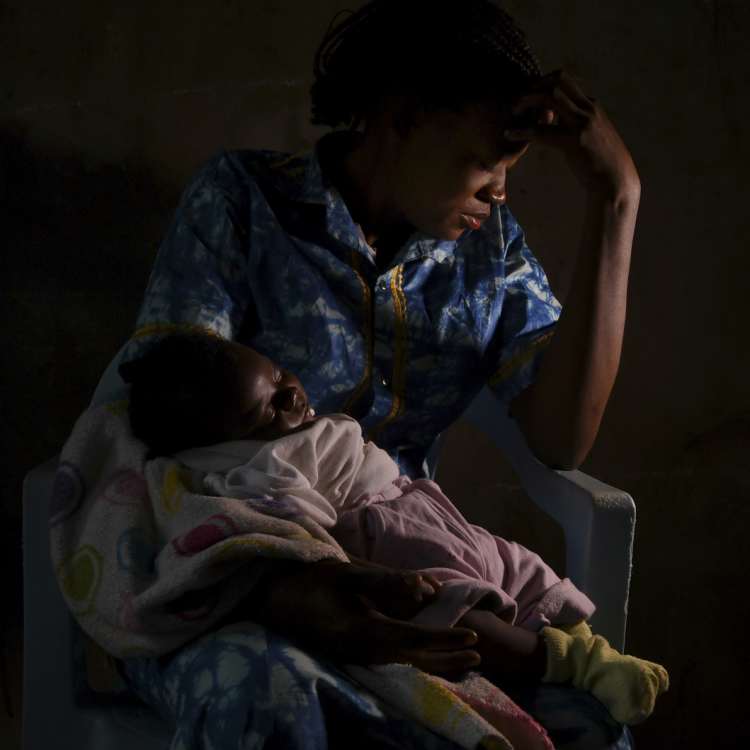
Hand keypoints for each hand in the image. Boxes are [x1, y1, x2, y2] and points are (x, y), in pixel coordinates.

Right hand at [251, 559, 479, 674]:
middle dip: (448, 658)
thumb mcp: (348, 574)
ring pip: (406, 662)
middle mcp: (365, 650)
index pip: (415, 639)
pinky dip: (418, 658)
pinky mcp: (356, 653)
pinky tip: (429, 655)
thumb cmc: (310, 581)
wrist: (274, 601)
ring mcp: (359, 655)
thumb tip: (423, 587)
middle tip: (478, 656)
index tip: (473, 637)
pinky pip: (394, 659)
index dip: (445, 639)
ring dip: (436, 661)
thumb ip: (387, 580)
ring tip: (464, 662)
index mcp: (364, 631)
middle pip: (415, 659)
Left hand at [505, 70, 639, 198]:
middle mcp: (588, 109)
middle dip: (535, 84)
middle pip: (558, 80)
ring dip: (527, 100)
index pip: (566, 81)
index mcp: (592, 106)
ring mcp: (581, 123)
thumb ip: (578, 125)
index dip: (545, 83)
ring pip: (549, 98)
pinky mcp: (573, 141)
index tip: (530, 93)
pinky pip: (541, 131)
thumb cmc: (603, 163)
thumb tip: (561, 124)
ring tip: (513, 111)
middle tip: (519, 98)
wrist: (615, 180)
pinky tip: (510, 134)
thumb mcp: (594, 136)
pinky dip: (522, 131)